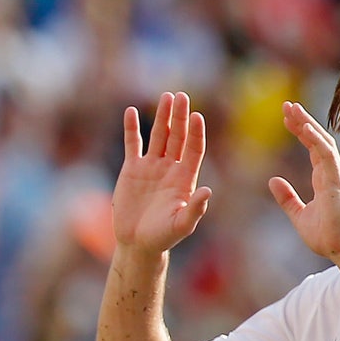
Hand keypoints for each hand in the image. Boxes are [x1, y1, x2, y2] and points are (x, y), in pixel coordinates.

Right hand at [112, 91, 212, 253]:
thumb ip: (195, 209)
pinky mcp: (132, 170)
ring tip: (166, 97)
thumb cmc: (163, 237)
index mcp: (185, 178)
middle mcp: (170, 168)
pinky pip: (133, 144)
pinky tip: (131, 112)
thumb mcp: (181, 225)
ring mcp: (151, 167)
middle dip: (180, 117)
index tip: (197, 116)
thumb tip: (207, 191)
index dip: (195, 133)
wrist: (138, 243)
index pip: (193, 149)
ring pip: (158, 135)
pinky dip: (131, 128)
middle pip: (177, 137)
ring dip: (162, 117)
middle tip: (182, 97)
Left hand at [267, 101, 339, 261]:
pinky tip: (303, 127)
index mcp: (322, 178)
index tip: (286, 117)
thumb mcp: (298, 214)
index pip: (311, 147)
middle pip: (316, 138)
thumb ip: (287, 197)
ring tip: (292, 110)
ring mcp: (335, 175)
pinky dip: (316, 140)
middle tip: (286, 105)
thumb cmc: (325, 235)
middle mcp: (330, 172)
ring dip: (307, 124)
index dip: (299, 131)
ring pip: (322, 141)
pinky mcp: (336, 181)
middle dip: (302, 121)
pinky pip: (327, 154)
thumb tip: (272, 180)